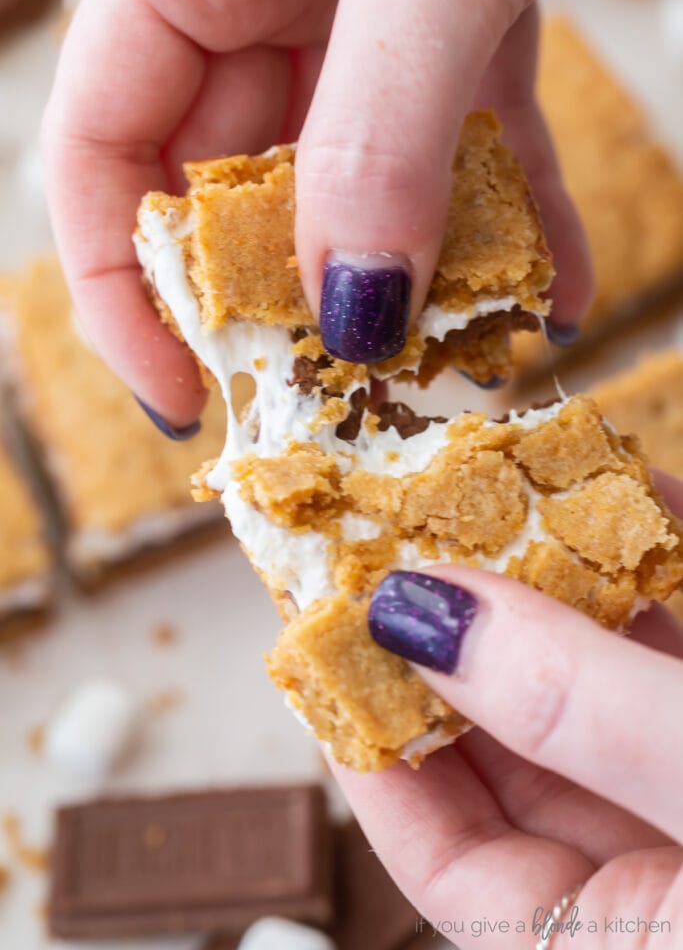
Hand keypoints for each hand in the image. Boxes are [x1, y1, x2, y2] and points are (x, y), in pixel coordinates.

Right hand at [42, 0, 621, 430]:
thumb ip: (381, 132)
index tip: (180, 392)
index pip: (104, 148)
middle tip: (333, 394)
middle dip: (282, 299)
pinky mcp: (468, 23)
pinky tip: (556, 291)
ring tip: (457, 357)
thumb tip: (355, 313)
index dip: (122, 287)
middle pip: (235, 186)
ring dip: (412, 278)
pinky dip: (511, 221)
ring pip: (359, 183)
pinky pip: (470, 147)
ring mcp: (370, 13)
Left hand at [327, 471, 682, 948]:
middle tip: (400, 544)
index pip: (449, 863)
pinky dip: (660, 557)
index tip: (331, 649)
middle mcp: (655, 873)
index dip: (378, 757)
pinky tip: (622, 485)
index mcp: (616, 945)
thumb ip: (572, 709)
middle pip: (523, 750)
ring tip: (489, 497)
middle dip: (467, 637)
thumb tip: (418, 611)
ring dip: (558, 582)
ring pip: (602, 682)